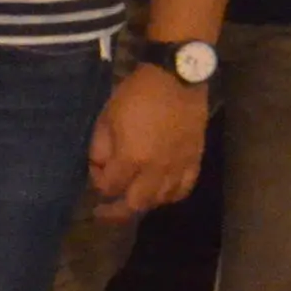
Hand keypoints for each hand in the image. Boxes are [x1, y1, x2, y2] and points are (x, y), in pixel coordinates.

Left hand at [91, 64, 210, 218]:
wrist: (177, 78)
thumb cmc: (136, 95)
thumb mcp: (106, 118)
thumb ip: (100, 147)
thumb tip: (99, 167)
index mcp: (132, 158)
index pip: (110, 187)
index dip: (98, 183)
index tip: (94, 171)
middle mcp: (157, 169)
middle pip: (135, 204)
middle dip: (116, 210)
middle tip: (103, 211)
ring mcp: (179, 166)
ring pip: (161, 200)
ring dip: (143, 203)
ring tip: (131, 198)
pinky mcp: (195, 159)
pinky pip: (184, 189)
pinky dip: (170, 196)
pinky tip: (160, 193)